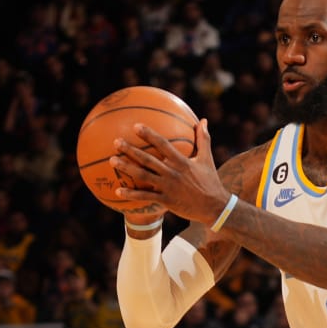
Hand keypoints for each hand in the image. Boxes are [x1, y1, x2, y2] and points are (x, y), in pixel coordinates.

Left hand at [110, 120, 224, 223]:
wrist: (215, 207)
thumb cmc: (210, 181)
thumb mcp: (207, 159)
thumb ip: (203, 139)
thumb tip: (204, 121)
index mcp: (181, 161)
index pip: (162, 144)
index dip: (149, 135)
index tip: (136, 126)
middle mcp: (173, 173)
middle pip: (148, 159)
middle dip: (130, 150)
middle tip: (116, 142)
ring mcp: (168, 187)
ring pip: (143, 176)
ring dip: (126, 168)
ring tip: (112, 161)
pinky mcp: (166, 201)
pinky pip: (146, 196)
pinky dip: (131, 194)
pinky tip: (117, 191)